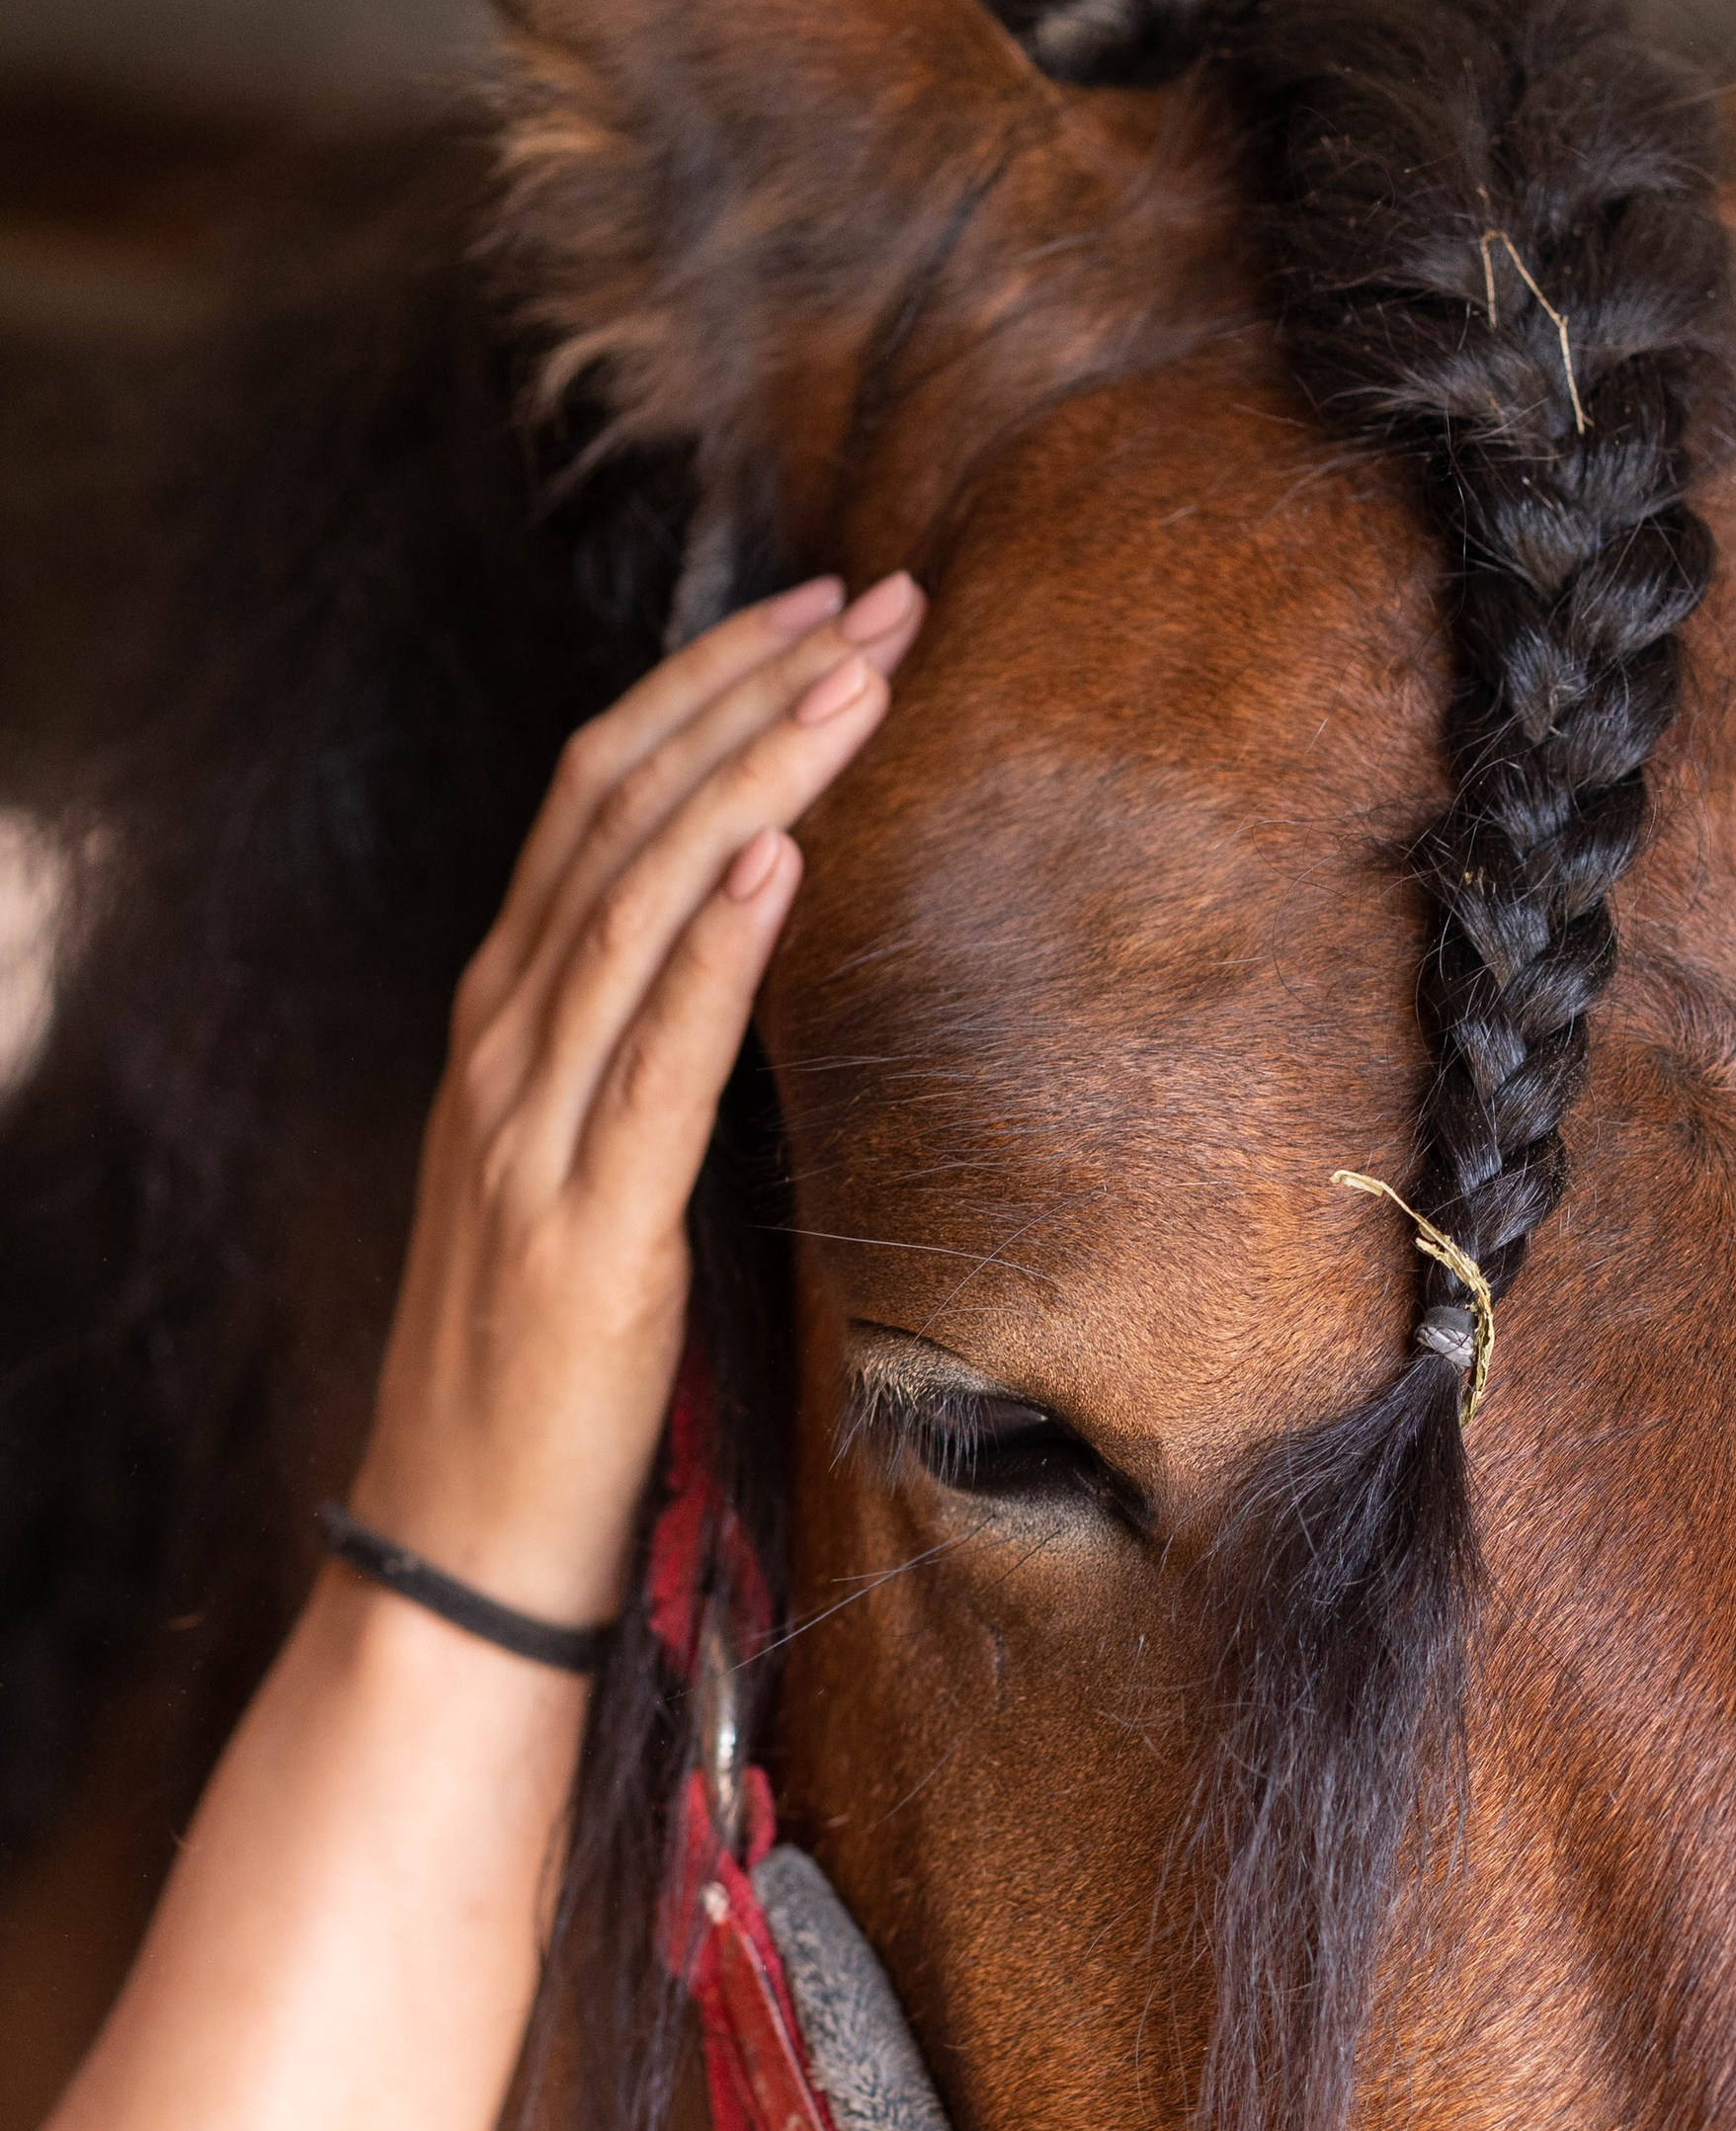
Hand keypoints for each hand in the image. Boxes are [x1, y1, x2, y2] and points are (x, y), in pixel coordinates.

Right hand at [349, 569, 923, 1630]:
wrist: (463, 1529)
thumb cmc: (539, 1361)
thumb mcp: (580, 1168)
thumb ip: (631, 1053)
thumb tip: (746, 951)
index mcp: (505, 1016)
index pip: (599, 798)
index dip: (710, 689)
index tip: (823, 613)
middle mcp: (503, 1039)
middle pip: (619, 810)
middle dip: (754, 691)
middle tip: (878, 601)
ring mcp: (531, 1125)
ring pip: (635, 900)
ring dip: (755, 779)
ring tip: (857, 683)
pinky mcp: (584, 1224)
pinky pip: (652, 1060)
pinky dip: (711, 948)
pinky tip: (773, 861)